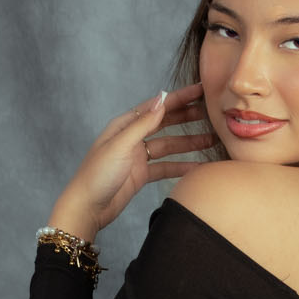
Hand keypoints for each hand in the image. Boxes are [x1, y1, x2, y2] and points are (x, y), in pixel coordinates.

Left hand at [49, 80, 220, 237]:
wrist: (87, 207)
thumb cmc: (97, 174)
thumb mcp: (120, 145)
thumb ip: (142, 124)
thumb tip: (162, 100)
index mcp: (125, 125)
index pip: (157, 106)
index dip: (179, 98)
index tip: (200, 91)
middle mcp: (132, 138)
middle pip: (165, 123)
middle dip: (187, 117)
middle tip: (211, 114)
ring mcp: (138, 157)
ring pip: (169, 146)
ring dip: (189, 143)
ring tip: (211, 140)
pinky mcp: (141, 175)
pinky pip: (166, 168)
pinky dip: (181, 167)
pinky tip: (198, 166)